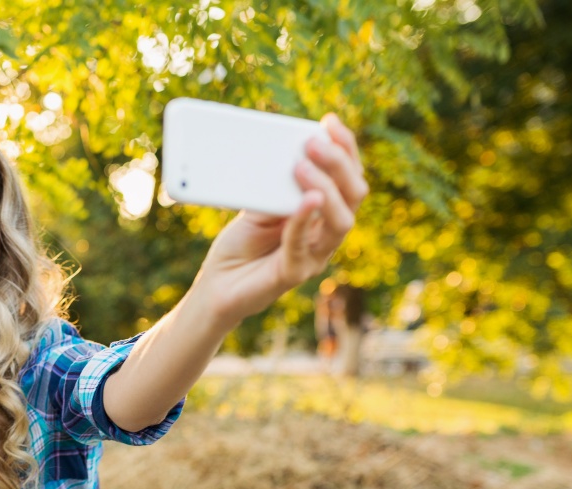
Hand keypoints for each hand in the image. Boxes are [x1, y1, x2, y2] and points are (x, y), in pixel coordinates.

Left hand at [198, 113, 368, 322]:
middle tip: (312, 142)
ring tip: (301, 167)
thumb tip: (286, 154)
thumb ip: (274, 185)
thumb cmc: (240, 244)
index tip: (328, 121)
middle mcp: (327, 233)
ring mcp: (315, 255)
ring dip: (325, 189)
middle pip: (354, 194)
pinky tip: (303, 202)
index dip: (344, 147)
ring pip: (341, 221)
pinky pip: (304, 247)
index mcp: (323, 212)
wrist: (217, 285)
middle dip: (338, 163)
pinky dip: (302, 221)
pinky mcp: (294, 274)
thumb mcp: (257, 205)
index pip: (348, 176)